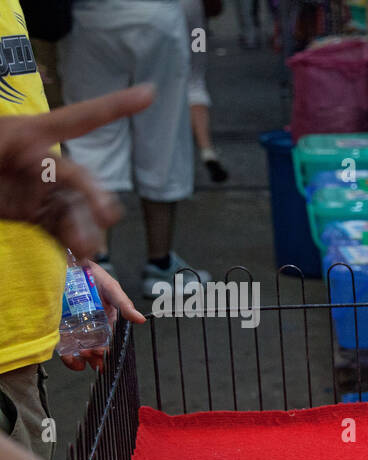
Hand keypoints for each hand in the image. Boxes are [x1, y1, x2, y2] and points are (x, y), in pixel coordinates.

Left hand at [0, 86, 153, 258]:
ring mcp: (35, 189)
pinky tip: (80, 256)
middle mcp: (36, 161)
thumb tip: (42, 160)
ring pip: (73, 207)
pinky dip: (71, 241)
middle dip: (95, 197)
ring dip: (84, 228)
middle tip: (108, 216)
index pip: (78, 119)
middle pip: (77, 177)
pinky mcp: (29, 214)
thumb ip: (16, 150)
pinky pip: (58, 226)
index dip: (115, 107)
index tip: (148, 93)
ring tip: (86, 250)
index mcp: (24, 135)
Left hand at [59, 260, 146, 372]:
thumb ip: (124, 305)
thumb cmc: (92, 275)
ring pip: (81, 351)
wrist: (68, 264)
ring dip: (83, 359)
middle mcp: (92, 328)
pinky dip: (69, 358)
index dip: (108, 350)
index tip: (104, 353)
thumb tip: (140, 320)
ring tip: (82, 356)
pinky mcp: (60, 328)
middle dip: (96, 357)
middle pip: (96, 349)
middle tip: (93, 357)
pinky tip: (72, 360)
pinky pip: (64, 348)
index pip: (110, 341)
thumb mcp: (112, 289)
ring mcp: (75, 329)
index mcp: (107, 321)